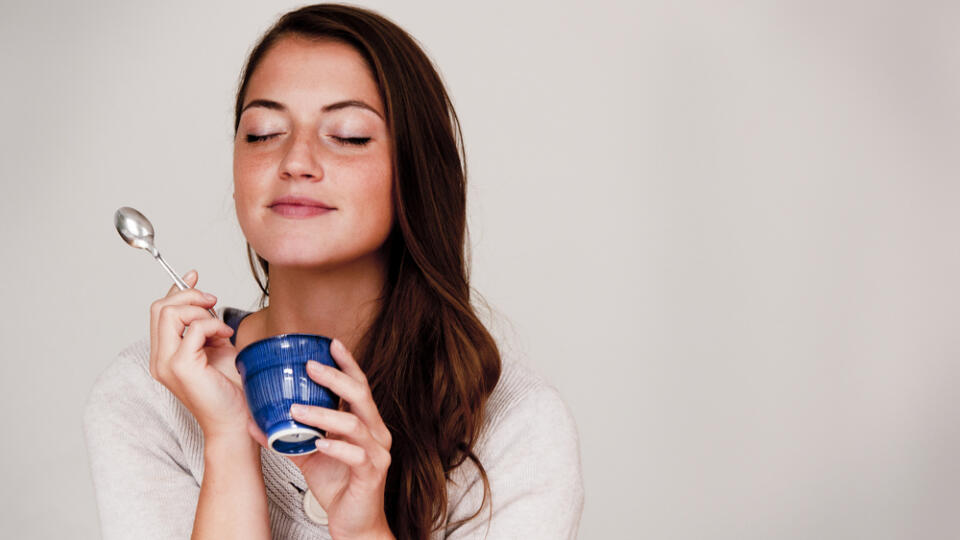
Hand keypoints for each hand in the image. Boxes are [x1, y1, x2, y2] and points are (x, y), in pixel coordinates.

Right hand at [149, 270, 250, 440]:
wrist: (236, 420)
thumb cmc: (229, 388)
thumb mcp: (216, 346)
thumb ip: (205, 325)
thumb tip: (203, 297)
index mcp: (164, 354)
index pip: (159, 311)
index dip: (177, 290)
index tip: (195, 277)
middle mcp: (159, 359)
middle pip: (160, 307)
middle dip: (189, 295)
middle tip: (213, 302)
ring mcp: (167, 364)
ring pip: (170, 313)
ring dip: (201, 312)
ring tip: (221, 328)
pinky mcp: (181, 367)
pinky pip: (194, 329)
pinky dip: (213, 326)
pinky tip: (226, 338)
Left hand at [247, 338, 394, 539]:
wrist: (355, 525)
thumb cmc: (339, 487)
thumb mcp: (310, 457)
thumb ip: (290, 437)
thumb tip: (256, 421)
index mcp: (365, 424)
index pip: (359, 387)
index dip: (347, 364)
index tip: (331, 343)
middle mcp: (376, 433)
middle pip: (361, 396)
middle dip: (336, 377)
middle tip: (310, 366)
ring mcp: (376, 453)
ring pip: (355, 424)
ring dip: (324, 414)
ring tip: (296, 409)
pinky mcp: (372, 474)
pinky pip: (355, 455)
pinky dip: (335, 447)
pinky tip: (318, 443)